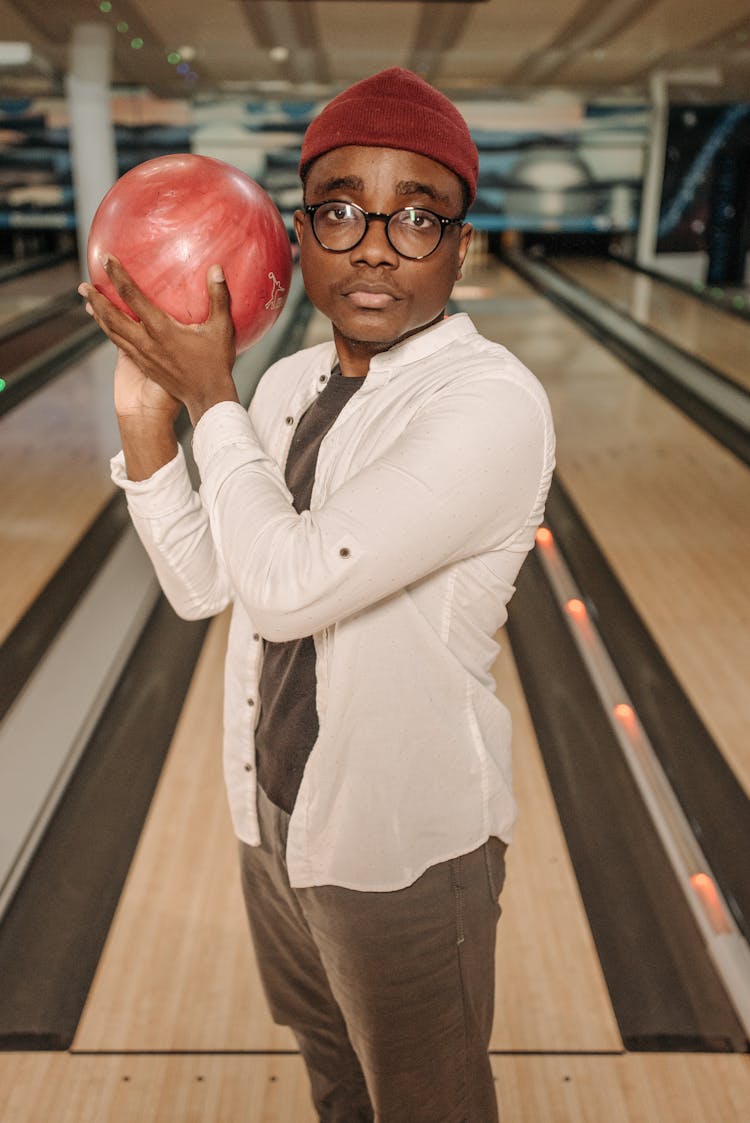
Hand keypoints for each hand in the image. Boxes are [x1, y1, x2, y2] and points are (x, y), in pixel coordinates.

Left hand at [78, 255, 239, 425]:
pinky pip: (120, 345)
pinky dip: (109, 331)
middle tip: (82, 285)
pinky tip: (107, 326)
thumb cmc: (216, 364)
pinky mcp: (144, 366)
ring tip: (88, 303)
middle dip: (96, 299)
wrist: (206, 400)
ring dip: (98, 316)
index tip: (106, 259)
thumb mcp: (221, 329)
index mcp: (161, 329)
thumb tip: (216, 269)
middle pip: (112, 316)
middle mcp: (146, 342)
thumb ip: (219, 297)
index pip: (132, 296)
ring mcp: (142, 356)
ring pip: (112, 332)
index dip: (117, 276)